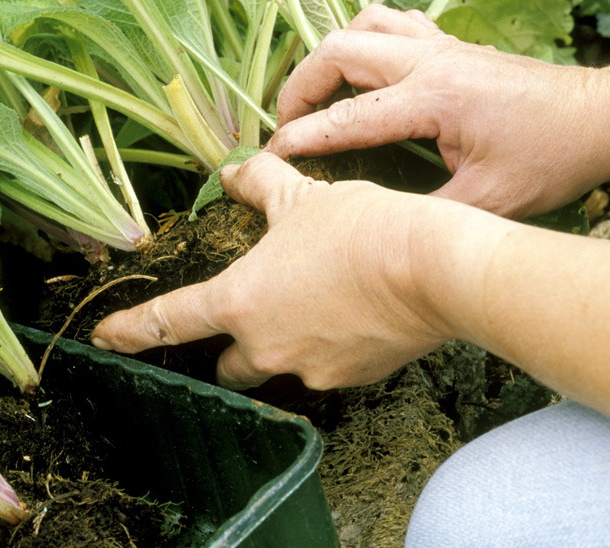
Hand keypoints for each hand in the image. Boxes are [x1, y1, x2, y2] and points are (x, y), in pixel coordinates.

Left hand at [90, 152, 452, 390]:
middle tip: (251, 321)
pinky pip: (323, 371)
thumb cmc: (361, 229)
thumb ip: (259, 185)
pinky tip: (353, 319)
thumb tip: (235, 169)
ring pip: (276, 370)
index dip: (129, 332)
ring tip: (317, 311)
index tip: (103, 341)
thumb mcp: (302, 198)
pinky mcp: (349, 381)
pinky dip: (327, 351)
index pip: (167, 321)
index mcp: (238, 302)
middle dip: (229, 352)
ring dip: (281, 350)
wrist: (434, 270)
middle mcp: (264, 348)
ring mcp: (307, 370)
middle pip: (226, 367)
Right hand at [270, 4, 609, 219]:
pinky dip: (362, 42)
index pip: (347, 116)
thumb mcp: (485, 203)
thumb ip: (422, 215)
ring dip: (328, 59)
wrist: (598, 119)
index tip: (270, 155)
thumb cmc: (549, 158)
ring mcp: (441, 46)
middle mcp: (431, 61)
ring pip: (361, 26)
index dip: (301, 136)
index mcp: (435, 99)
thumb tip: (375, 225)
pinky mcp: (451, 45)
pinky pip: (391, 23)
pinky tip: (360, 73)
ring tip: (315, 97)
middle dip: (299, 89)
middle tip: (286, 127)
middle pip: (339, 52)